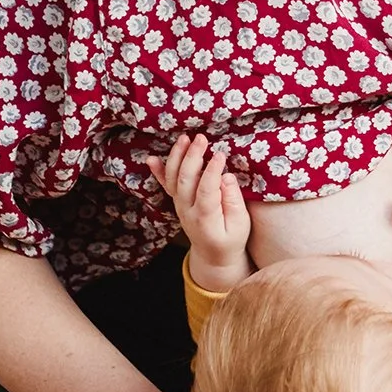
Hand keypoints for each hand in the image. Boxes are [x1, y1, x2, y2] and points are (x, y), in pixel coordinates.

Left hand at [144, 132, 250, 289]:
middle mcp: (187, 210)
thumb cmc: (230, 239)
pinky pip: (165, 185)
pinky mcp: (177, 201)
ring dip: (177, 157)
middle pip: (186, 180)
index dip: (212, 171)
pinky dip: (158, 172)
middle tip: (201, 138)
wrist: (212, 254)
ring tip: (184, 138)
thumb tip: (226, 177)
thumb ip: (234, 202)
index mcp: (205, 218)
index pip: (206, 190)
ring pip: (173, 179)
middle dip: (192, 157)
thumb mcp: (240, 225)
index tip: (220, 154)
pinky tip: (151, 159)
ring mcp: (179, 205)